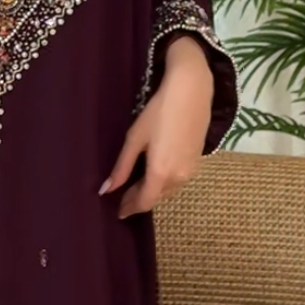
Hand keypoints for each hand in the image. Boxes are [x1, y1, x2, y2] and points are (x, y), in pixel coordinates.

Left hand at [100, 36, 214, 217]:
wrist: (192, 91)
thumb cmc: (159, 112)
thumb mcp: (135, 139)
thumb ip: (121, 167)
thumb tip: (106, 190)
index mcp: (161, 173)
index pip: (144, 202)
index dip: (130, 209)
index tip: (119, 213)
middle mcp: (179, 177)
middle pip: (157, 197)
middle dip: (140, 199)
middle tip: (123, 198)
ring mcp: (191, 170)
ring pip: (169, 190)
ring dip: (153, 191)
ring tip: (136, 186)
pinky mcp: (198, 161)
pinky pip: (178, 180)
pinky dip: (165, 182)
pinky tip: (156, 173)